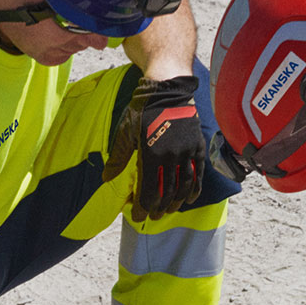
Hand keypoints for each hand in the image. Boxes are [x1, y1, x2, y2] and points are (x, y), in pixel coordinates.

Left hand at [102, 74, 204, 220]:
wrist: (168, 88)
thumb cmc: (143, 109)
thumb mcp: (126, 132)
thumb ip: (118, 158)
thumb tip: (106, 179)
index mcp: (152, 155)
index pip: (149, 191)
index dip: (143, 207)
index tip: (138, 215)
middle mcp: (172, 156)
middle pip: (167, 192)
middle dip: (159, 208)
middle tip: (152, 217)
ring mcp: (187, 152)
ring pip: (184, 186)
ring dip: (176, 202)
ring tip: (168, 211)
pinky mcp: (197, 146)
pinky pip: (199, 173)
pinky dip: (195, 189)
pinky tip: (190, 199)